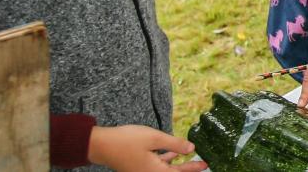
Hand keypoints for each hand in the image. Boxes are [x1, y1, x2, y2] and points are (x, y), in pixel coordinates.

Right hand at [88, 125, 206, 171]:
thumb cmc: (126, 140)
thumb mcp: (154, 138)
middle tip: (204, 164)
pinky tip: (171, 153)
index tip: (206, 164)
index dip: (194, 169)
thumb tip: (192, 149)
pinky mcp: (138, 167)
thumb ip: (175, 144)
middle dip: (188, 168)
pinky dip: (166, 160)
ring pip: (165, 170)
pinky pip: (156, 166)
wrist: (101, 145)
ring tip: (190, 158)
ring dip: (178, 164)